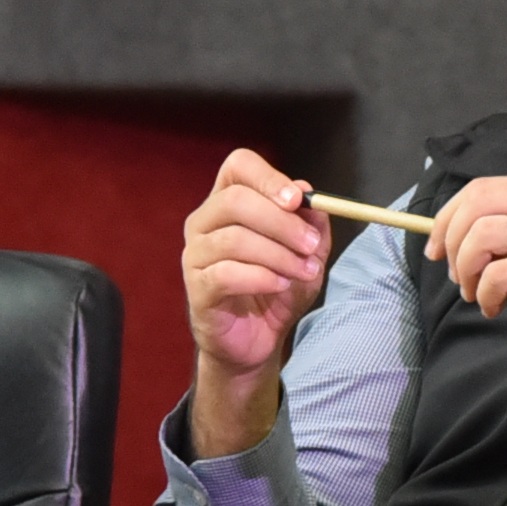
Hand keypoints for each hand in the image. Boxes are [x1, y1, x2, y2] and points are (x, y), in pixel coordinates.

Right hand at [181, 148, 331, 454]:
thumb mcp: (306, 253)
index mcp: (228, 201)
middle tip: (311, 244)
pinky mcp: (196, 288)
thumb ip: (310, 223)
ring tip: (304, 271)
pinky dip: (260, 277)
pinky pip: (225, 274)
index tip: (298, 199)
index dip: (268, 177)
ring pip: (234, 239)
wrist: (259, 340)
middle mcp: (204, 222)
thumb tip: (310, 194)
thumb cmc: (278, 288)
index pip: (238, 166)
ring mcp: (195, 255)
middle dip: (281, 222)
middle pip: (235, 200)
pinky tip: (279, 285)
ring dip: (278, 255)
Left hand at [432, 175, 506, 361]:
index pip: (482, 188)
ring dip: (466, 271)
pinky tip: (495, 307)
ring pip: (482, 237)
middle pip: (476, 204)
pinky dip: (486, 295)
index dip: (448, 216)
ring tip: (476, 294)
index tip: (436, 245)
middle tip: (454, 273)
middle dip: (450, 240)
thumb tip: (463, 238)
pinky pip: (500, 275)